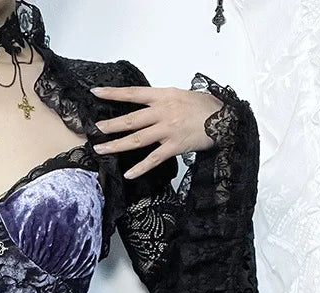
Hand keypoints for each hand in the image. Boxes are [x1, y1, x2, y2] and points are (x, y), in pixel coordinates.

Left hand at [89, 84, 224, 178]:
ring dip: (117, 145)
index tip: (96, 92)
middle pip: (130, 120)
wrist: (225, 119)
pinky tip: (128, 174)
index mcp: (163, 96)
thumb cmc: (204, 107)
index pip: (133, 93)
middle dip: (110, 126)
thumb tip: (145, 108)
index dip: (113, 93)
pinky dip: (140, 168)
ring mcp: (168, 130)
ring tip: (101, 149)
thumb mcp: (180, 96)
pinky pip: (153, 159)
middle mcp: (163, 112)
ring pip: (137, 139)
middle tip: (94, 130)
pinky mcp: (174, 146)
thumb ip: (161, 102)